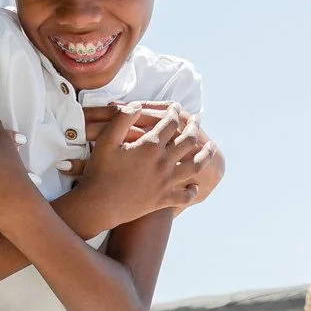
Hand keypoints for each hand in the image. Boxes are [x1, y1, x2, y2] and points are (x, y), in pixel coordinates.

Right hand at [61, 102, 214, 220]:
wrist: (99, 205)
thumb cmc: (99, 171)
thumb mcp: (107, 140)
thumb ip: (123, 119)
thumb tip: (138, 105)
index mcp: (150, 146)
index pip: (170, 123)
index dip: (175, 112)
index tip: (177, 107)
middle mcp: (163, 163)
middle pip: (187, 140)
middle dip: (194, 127)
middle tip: (197, 120)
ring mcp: (166, 182)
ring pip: (195, 166)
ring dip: (206, 154)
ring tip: (212, 147)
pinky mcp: (163, 200)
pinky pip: (184, 196)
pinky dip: (192, 190)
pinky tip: (194, 185)